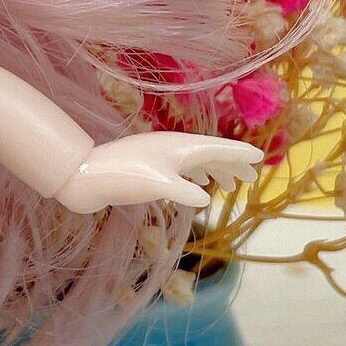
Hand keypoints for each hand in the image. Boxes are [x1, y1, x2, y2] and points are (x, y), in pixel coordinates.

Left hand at [52, 132, 260, 214]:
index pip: (217, 148)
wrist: (87, 176)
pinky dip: (197, 175)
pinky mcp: (149, 166)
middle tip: (251, 176)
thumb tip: (207, 199)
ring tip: (230, 185)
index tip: (259, 158)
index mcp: (179, 147)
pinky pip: (182, 167)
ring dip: (215, 171)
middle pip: (210, 153)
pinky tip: (199, 185)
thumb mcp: (158, 186)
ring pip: (196, 160)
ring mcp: (160, 156)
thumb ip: (185, 192)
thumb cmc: (123, 178)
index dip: (238, 154)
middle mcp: (173, 147)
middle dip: (232, 164)